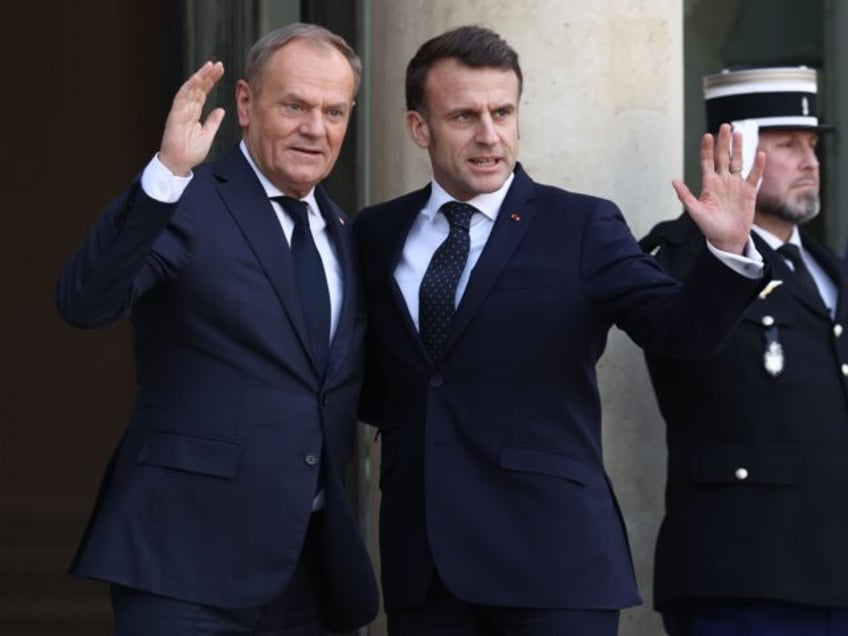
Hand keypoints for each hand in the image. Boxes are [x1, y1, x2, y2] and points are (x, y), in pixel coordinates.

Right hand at [158, 61, 225, 176]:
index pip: (202, 93)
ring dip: (200, 76)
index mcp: (193, 113)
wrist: (180, 164)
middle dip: (207, 75)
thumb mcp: (207, 135)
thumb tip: (221, 110)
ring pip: (190, 88)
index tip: (220, 71)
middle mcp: (186, 109)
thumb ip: (213, 122)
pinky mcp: (175, 115)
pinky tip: (198, 77)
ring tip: (210, 66)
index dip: (210, 81)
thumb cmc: (191, 152)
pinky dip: (190, 86)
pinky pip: (182, 97)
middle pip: (197, 88)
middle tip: (218, 64)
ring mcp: (180, 110)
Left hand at [672, 123, 765, 254]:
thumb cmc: (710, 228)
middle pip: (723, 157)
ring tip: (739, 133)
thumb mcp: (695, 212)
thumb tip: (674, 181)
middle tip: (725, 126)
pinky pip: (754, 176)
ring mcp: (736, 185)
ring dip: (739, 148)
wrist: (727, 239)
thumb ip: (685, 196)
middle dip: (723, 142)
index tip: (707, 136)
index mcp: (709, 184)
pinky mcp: (749, 192)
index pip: (707, 162)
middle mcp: (722, 181)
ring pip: (738, 162)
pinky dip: (758, 166)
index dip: (707, 149)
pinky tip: (760, 154)